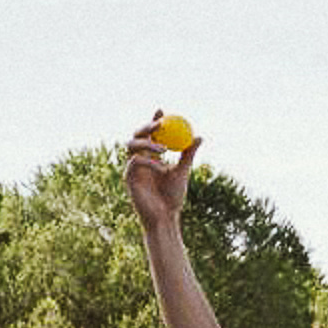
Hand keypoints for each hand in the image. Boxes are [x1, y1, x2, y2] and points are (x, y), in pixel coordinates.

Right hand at [122, 112, 197, 226]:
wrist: (166, 216)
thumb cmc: (174, 196)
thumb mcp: (183, 171)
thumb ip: (188, 154)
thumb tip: (199, 136)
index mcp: (151, 155)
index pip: (150, 134)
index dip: (153, 120)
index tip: (162, 110)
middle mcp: (139, 159)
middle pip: (137, 135)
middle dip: (146, 127)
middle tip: (160, 123)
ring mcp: (132, 167)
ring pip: (131, 145)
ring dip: (147, 143)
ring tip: (164, 149)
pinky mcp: (128, 177)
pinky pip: (134, 162)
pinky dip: (149, 162)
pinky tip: (162, 168)